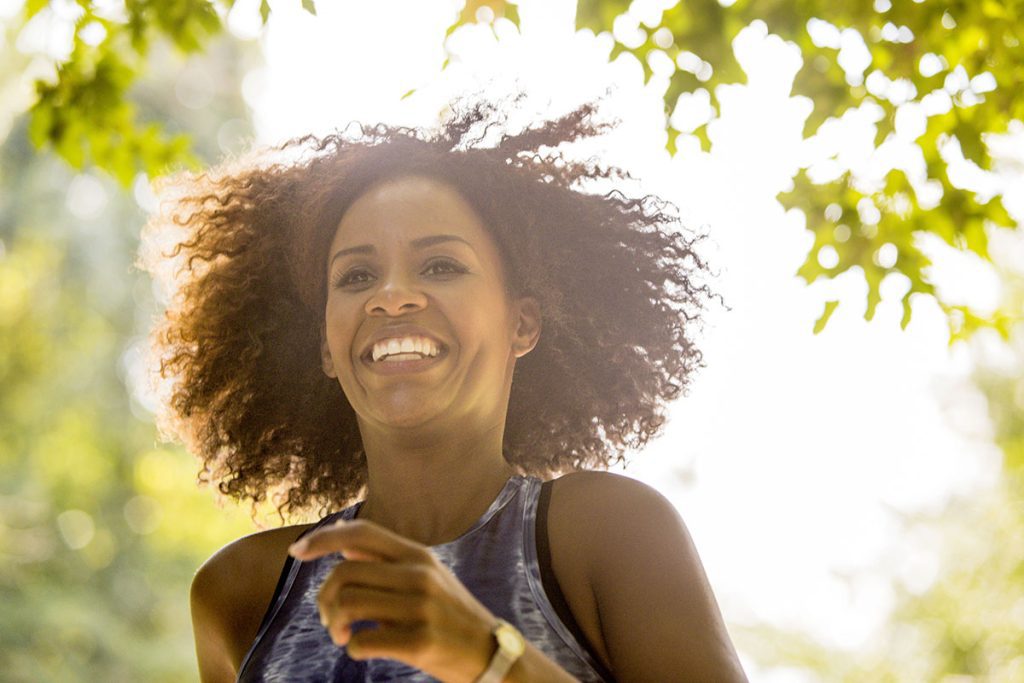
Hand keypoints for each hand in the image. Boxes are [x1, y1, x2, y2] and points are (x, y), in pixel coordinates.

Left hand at [288, 519, 497, 682]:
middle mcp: (420, 575)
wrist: (491, 653)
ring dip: (335, 625)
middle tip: (332, 621)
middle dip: (325, 599)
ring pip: (348, 604)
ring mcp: (422, 608)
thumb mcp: (426, 577)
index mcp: (418, 555)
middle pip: (345, 573)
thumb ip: (385, 560)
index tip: (296, 552)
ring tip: (343, 636)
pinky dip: (353, 648)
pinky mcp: (422, 642)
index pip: (362, 532)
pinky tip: (362, 650)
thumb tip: (342, 543)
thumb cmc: (449, 615)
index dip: (323, 538)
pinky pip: (363, 641)